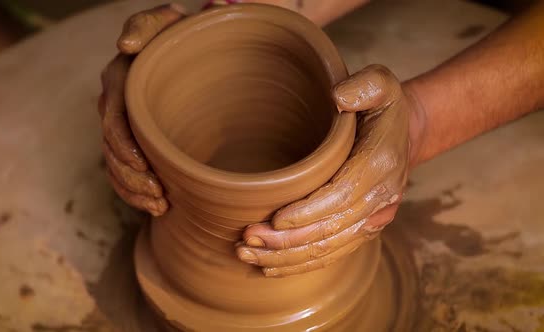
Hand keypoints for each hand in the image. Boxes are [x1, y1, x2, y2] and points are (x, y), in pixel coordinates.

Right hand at [98, 4, 184, 215]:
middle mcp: (115, 104)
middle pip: (112, 150)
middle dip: (132, 178)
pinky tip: (157, 206)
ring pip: (115, 166)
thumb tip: (124, 44)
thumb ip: (148, 24)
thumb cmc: (184, 39)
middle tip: (161, 196)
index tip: (149, 168)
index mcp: (120, 80)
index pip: (113, 120)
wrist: (193, 53)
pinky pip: (122, 173)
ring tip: (161, 205)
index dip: (126, 149)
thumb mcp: (170, 24)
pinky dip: (135, 194)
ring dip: (135, 190)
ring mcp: (122, 126)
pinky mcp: (132, 143)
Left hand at [236, 65, 424, 276]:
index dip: (309, 210)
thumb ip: (365, 85)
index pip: (343, 194)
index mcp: (381, 161)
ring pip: (331, 247)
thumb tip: (338, 98)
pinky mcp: (365, 228)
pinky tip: (272, 266)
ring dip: (289, 256)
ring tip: (250, 255)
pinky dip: (303, 263)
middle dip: (289, 239)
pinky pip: (335, 252)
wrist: (404, 136)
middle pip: (332, 228)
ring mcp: (375, 216)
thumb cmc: (381, 107)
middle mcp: (382, 195)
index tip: (275, 218)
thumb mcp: (380, 83)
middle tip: (248, 240)